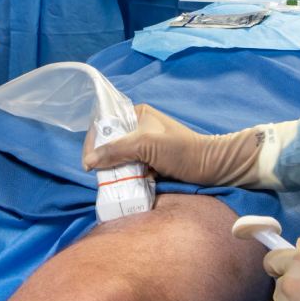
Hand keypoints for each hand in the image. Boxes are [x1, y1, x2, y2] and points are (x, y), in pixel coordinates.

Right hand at [81, 104, 264, 185]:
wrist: (211, 168)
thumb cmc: (181, 150)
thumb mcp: (146, 145)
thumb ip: (116, 150)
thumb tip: (89, 160)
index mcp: (136, 114)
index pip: (105, 124)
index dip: (93, 142)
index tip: (88, 163)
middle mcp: (139, 128)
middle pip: (110, 144)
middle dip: (104, 160)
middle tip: (100, 176)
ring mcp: (145, 147)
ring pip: (119, 159)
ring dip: (115, 172)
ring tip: (113, 183)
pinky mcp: (151, 163)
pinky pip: (131, 170)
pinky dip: (127, 178)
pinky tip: (127, 186)